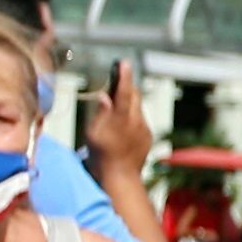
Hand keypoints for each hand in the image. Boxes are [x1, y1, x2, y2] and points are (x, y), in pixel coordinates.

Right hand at [84, 60, 151, 174]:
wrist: (120, 178)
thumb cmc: (101, 156)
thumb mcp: (93, 133)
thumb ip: (100, 112)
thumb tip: (105, 95)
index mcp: (121, 120)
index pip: (125, 93)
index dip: (124, 77)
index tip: (124, 63)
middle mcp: (137, 122)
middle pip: (135, 96)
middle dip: (126, 88)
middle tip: (114, 86)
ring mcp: (145, 129)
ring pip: (138, 108)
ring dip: (128, 105)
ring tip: (114, 115)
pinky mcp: (148, 135)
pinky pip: (140, 119)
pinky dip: (132, 117)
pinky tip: (122, 129)